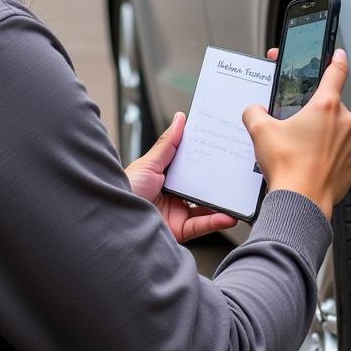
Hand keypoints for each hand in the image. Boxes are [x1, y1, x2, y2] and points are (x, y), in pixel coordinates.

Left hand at [125, 112, 237, 243]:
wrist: (113, 222)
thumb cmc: (123, 190)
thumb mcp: (148, 163)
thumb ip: (168, 144)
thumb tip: (180, 119)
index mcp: (165, 178)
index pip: (191, 167)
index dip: (207, 159)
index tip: (223, 149)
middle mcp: (172, 196)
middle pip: (202, 187)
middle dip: (220, 181)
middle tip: (236, 172)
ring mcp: (177, 214)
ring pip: (206, 208)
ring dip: (223, 203)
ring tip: (238, 197)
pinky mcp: (179, 231)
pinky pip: (202, 226)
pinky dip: (216, 221)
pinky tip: (228, 216)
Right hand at [243, 48, 350, 220]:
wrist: (301, 203)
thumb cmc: (287, 167)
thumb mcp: (261, 132)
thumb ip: (255, 112)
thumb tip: (254, 110)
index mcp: (326, 106)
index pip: (336, 72)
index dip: (336, 60)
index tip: (338, 54)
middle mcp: (345, 122)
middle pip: (331, 108)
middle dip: (314, 116)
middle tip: (296, 129)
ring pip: (338, 132)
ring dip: (324, 137)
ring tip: (303, 151)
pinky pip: (343, 152)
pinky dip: (331, 156)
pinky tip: (313, 163)